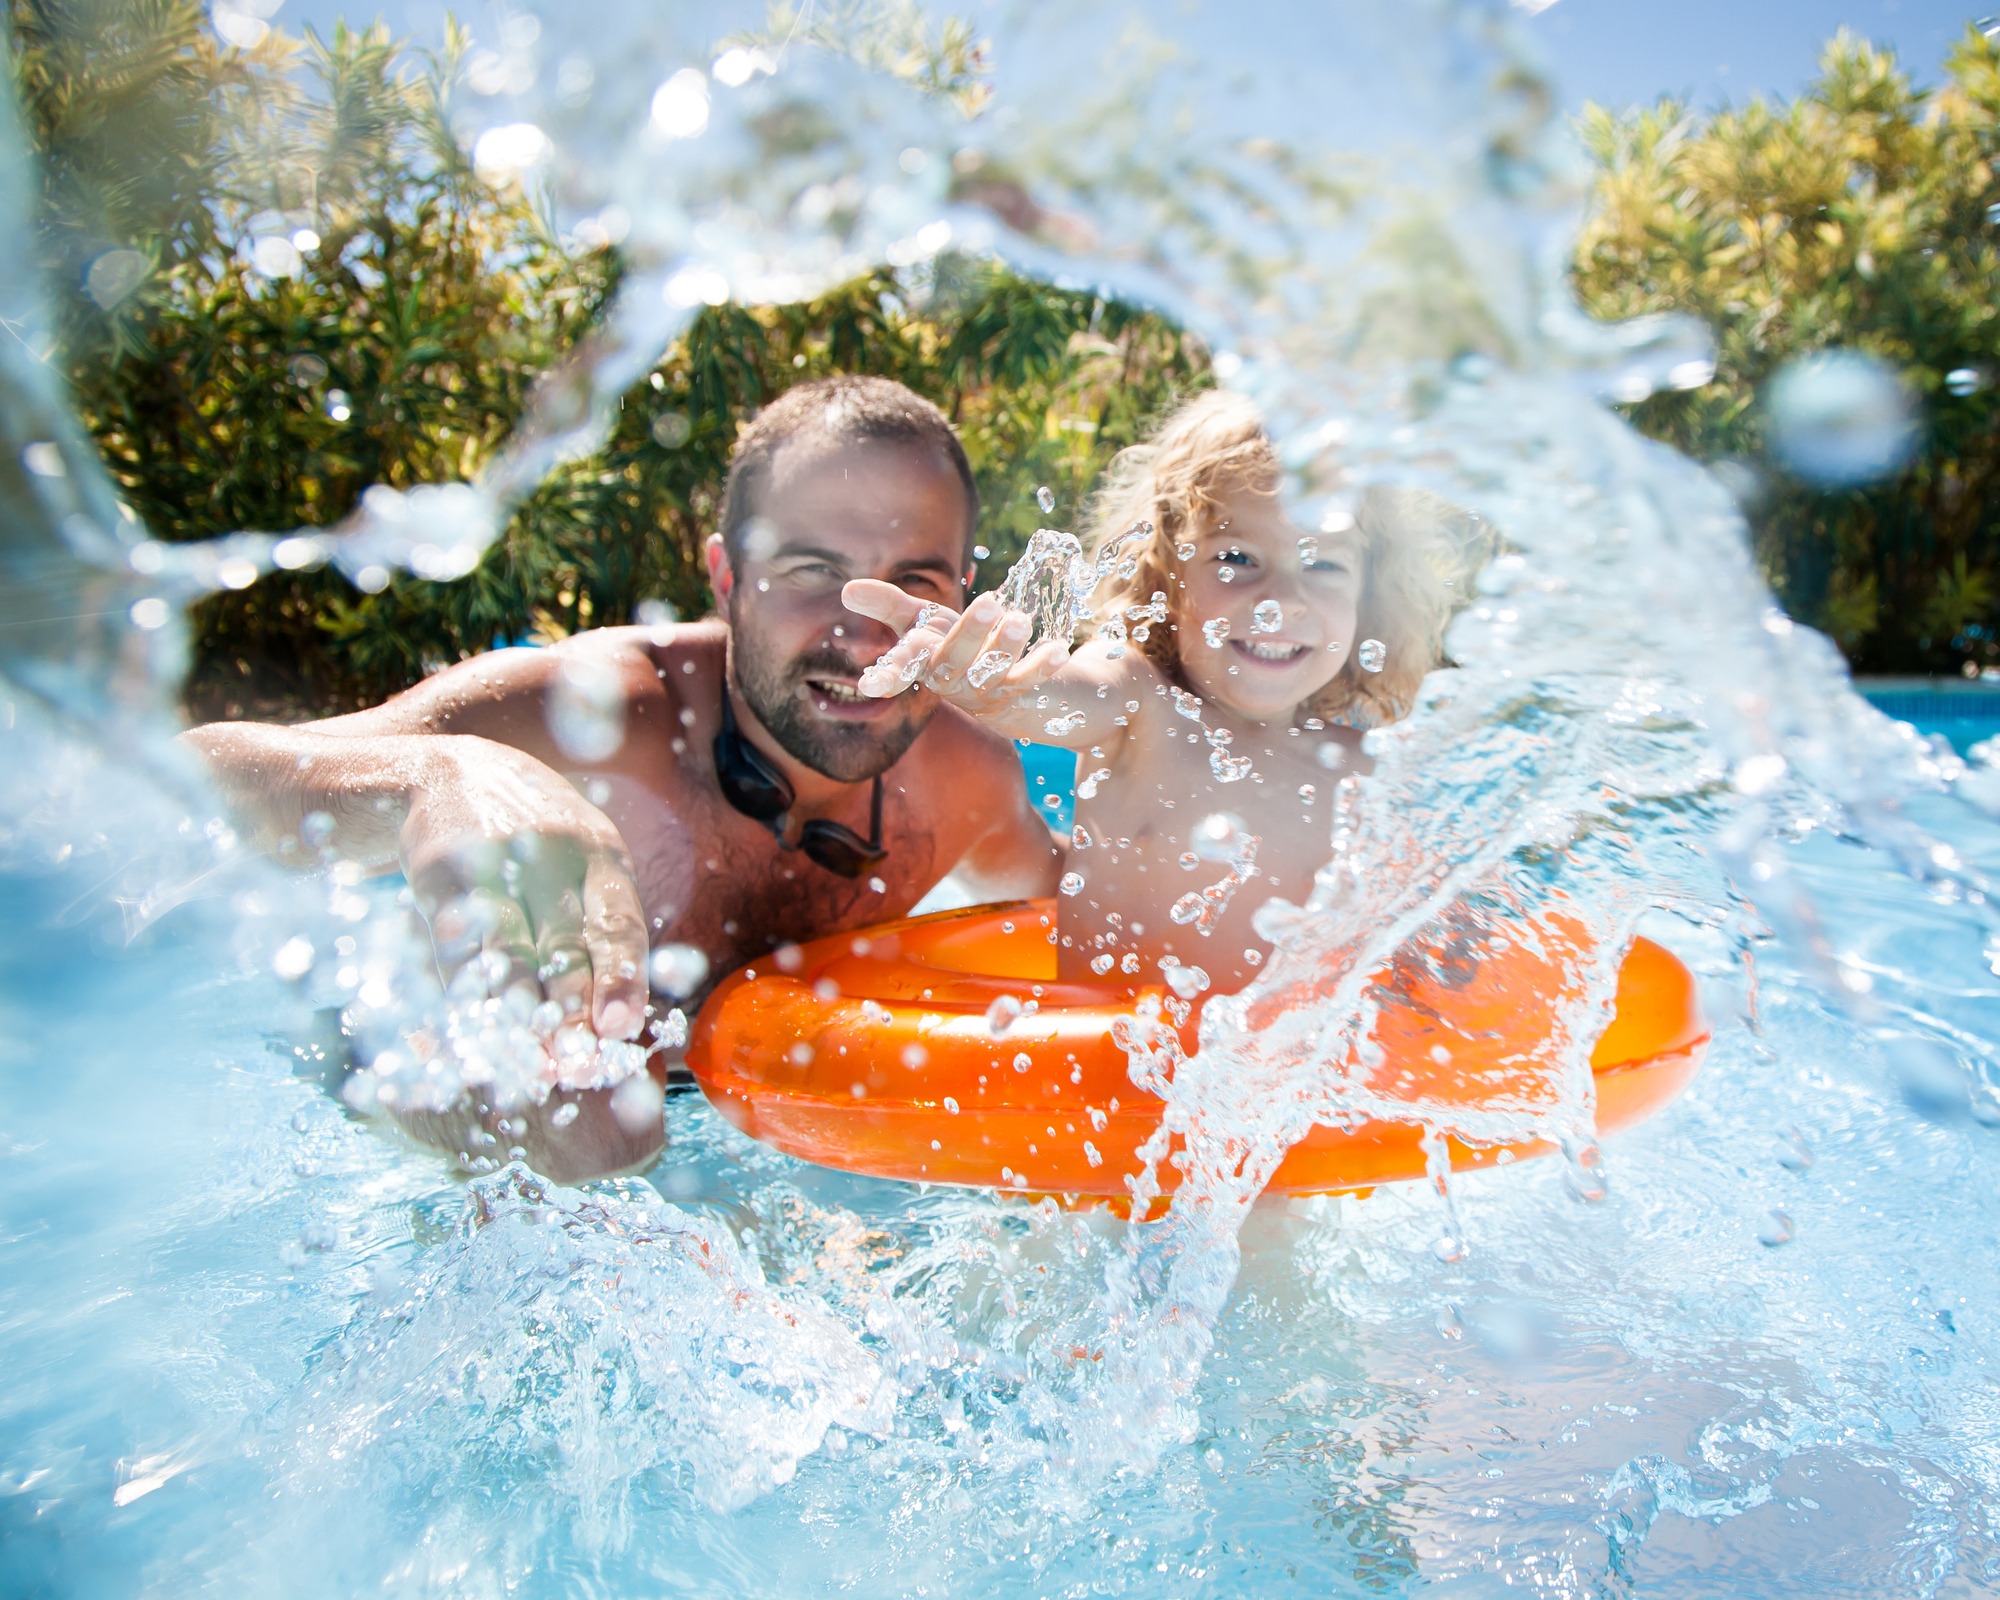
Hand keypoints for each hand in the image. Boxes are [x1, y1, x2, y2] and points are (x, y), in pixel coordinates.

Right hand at [400, 741, 649, 1049]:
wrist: (447, 771)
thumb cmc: (534, 845)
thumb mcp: (581, 866)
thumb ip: (601, 932)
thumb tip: (621, 1026)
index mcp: (602, 856)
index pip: (619, 923)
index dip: (621, 977)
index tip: (619, 1027)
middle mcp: (555, 854)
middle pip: (566, 943)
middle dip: (571, 1011)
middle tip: (574, 1065)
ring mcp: (496, 858)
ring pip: (510, 948)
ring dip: (520, 1011)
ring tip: (529, 1061)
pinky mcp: (441, 869)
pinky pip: (457, 942)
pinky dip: (467, 989)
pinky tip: (475, 1026)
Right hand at [843, 581, 1068, 713]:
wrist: (1009, 690)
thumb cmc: (957, 646)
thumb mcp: (923, 622)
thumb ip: (889, 606)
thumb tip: (847, 589)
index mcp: (925, 663)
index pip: (902, 669)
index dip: (888, 674)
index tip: (870, 684)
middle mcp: (952, 681)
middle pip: (955, 661)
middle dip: (969, 634)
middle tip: (987, 603)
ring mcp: (985, 691)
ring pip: (993, 672)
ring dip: (1007, 646)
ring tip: (1022, 618)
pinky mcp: (1019, 694)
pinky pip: (1030, 682)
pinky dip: (1043, 666)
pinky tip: (1059, 649)